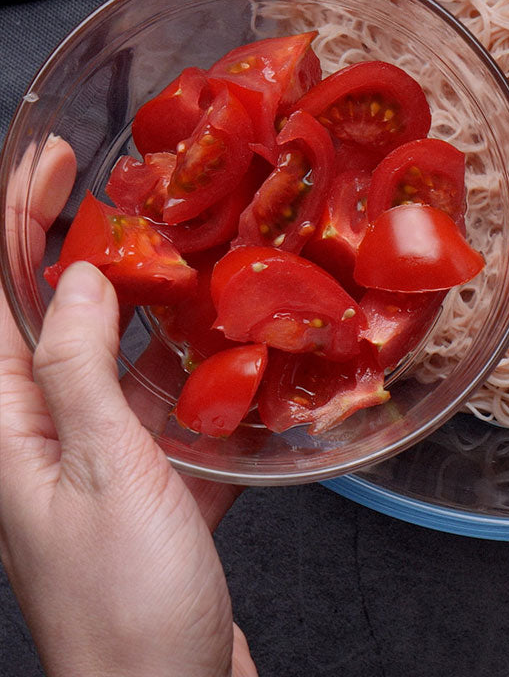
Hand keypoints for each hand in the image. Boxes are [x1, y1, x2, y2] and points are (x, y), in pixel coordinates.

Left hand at [0, 137, 256, 676]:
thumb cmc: (125, 601)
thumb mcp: (105, 473)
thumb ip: (80, 372)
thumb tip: (73, 280)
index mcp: (10, 427)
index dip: (13, 220)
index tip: (49, 160)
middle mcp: (43, 431)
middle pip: (49, 313)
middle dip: (78, 241)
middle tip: (135, 184)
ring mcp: (96, 453)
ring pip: (112, 350)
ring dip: (147, 296)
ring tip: (193, 242)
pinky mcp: (148, 475)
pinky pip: (162, 396)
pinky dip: (192, 360)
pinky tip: (233, 336)